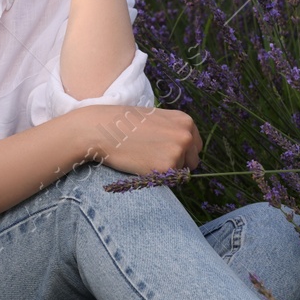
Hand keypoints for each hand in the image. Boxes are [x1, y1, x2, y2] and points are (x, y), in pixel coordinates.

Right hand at [75, 104, 201, 174]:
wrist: (102, 129)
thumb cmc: (124, 123)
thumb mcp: (156, 119)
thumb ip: (173, 131)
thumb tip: (184, 150)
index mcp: (185, 121)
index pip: (196, 146)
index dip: (182, 152)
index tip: (165, 152)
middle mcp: (186, 135)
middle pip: (193, 161)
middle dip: (178, 164)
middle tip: (154, 158)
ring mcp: (178, 151)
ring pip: (180, 172)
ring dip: (166, 170)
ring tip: (144, 157)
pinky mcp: (167, 167)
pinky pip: (169, 180)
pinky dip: (157, 177)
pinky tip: (141, 164)